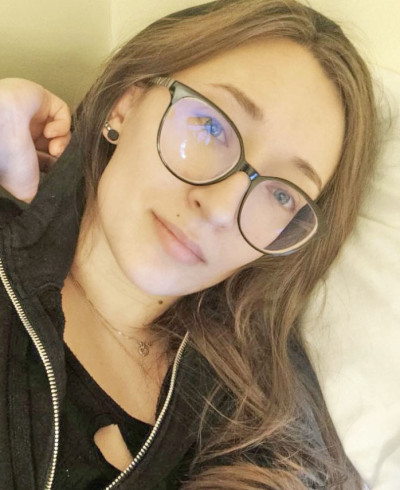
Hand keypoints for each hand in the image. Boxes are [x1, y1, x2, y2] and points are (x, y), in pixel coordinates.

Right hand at [0, 78, 70, 201]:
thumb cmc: (8, 161)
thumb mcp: (26, 189)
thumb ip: (38, 194)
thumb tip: (47, 200)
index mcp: (19, 153)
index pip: (46, 160)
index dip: (56, 166)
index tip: (58, 173)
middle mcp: (25, 133)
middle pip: (57, 144)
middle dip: (61, 154)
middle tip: (57, 161)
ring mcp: (33, 115)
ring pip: (62, 129)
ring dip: (63, 141)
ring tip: (55, 149)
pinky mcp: (41, 97)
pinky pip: (62, 112)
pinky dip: (62, 125)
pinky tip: (50, 133)